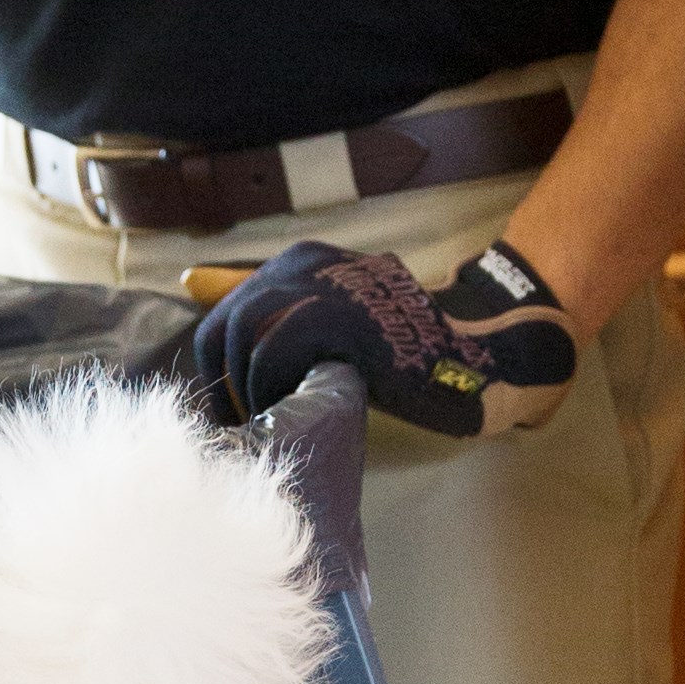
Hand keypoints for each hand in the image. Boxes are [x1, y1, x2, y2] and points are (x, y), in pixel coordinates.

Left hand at [190, 238, 577, 443]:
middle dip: (226, 381)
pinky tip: (294, 409)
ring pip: (244, 338)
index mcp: (301, 260)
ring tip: (273, 418)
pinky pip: (271, 352)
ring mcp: (319, 282)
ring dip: (249, 389)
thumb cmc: (403, 356)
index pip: (227, 313)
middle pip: (226, 325)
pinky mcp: (334, 313)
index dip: (220, 367)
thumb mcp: (337, 327)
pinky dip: (271, 388)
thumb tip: (208, 318)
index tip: (232, 409)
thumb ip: (283, 324)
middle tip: (245, 423)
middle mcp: (303, 261)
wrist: (475, 356)